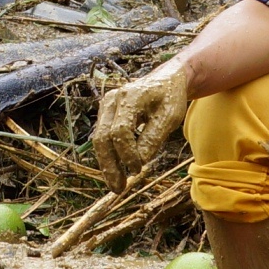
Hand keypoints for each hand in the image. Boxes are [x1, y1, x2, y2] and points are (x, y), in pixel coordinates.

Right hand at [92, 56, 193, 192]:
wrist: (165, 80)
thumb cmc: (170, 98)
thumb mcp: (170, 117)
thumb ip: (154, 138)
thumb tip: (139, 162)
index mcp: (130, 96)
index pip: (120, 131)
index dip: (127, 154)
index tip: (138, 170)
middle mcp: (112, 100)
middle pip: (102, 137)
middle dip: (109, 165)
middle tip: (118, 188)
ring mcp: (106, 106)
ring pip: (98, 140)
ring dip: (106, 164)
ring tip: (116, 185)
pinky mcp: (106, 113)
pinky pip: (102, 138)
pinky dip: (109, 156)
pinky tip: (117, 171)